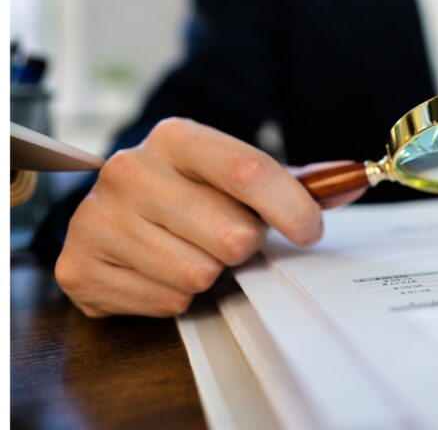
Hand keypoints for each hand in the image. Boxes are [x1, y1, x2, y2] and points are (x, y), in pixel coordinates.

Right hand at [56, 118, 364, 317]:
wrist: (117, 213)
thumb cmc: (193, 194)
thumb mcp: (239, 176)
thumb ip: (301, 180)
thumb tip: (356, 180)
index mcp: (175, 138)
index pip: (249, 170)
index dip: (292, 208)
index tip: (310, 230)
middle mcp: (128, 171)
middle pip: (232, 235)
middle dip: (243, 246)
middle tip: (226, 237)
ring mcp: (96, 219)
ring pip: (199, 274)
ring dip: (209, 273)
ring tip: (191, 251)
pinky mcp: (79, 267)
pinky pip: (167, 301)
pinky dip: (176, 296)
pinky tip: (160, 270)